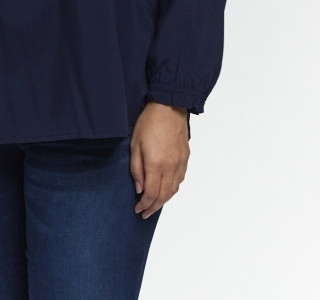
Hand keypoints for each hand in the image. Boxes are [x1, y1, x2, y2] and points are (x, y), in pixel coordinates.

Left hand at [130, 101, 189, 217]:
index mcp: (155, 164)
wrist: (169, 106)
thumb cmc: (149, 122)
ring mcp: (180, 163)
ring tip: (155, 205)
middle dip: (154, 207)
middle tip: (145, 213)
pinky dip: (173, 189)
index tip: (138, 209)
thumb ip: (136, 168)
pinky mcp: (185, 157)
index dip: (144, 205)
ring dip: (164, 200)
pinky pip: (180, 179)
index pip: (151, 194)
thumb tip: (139, 188)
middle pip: (164, 196)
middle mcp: (170, 167)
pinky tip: (167, 189)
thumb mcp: (134, 144)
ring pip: (174, 190)